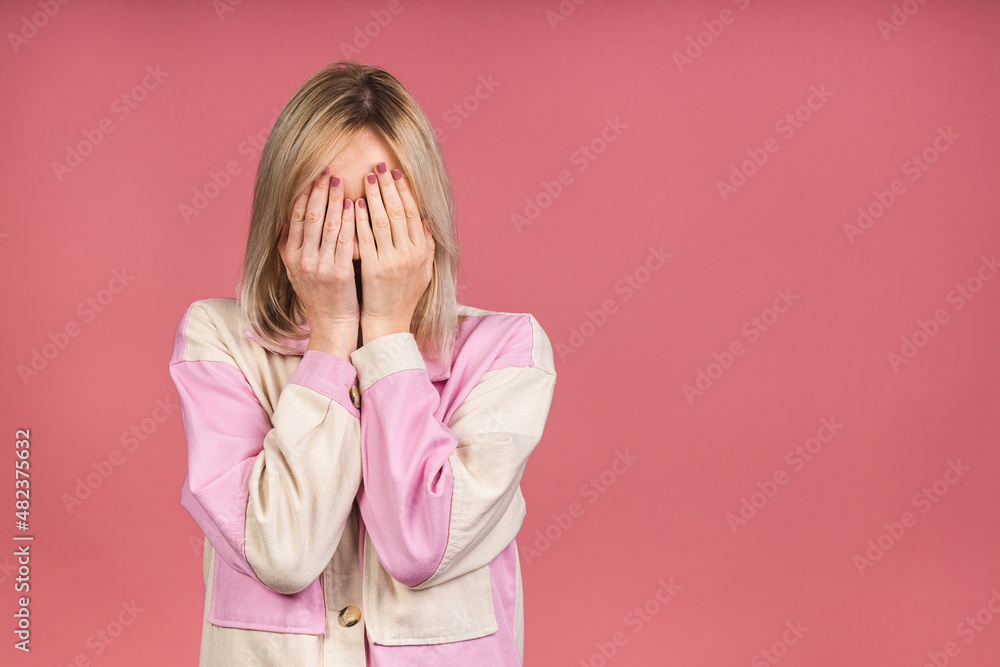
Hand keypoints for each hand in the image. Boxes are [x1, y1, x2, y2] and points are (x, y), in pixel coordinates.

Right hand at [277, 168, 359, 355]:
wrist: (332, 326)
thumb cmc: (321, 295)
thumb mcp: (299, 270)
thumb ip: (296, 245)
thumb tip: (293, 215)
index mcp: (290, 255)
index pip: (296, 216)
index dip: (304, 193)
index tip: (312, 174)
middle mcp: (301, 259)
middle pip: (310, 216)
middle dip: (319, 190)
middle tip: (327, 169)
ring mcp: (319, 266)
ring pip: (327, 224)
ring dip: (334, 199)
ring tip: (341, 180)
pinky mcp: (339, 273)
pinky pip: (345, 240)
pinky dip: (349, 220)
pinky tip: (354, 205)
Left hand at [355, 164, 434, 343]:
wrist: (388, 324)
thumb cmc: (404, 297)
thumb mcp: (424, 272)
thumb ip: (426, 246)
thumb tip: (425, 220)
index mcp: (421, 252)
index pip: (414, 214)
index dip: (405, 191)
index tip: (397, 173)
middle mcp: (409, 255)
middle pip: (399, 213)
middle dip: (389, 187)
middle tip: (380, 165)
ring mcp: (391, 262)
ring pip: (382, 221)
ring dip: (375, 196)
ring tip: (367, 177)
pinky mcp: (373, 270)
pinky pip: (365, 239)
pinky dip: (361, 219)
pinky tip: (355, 203)